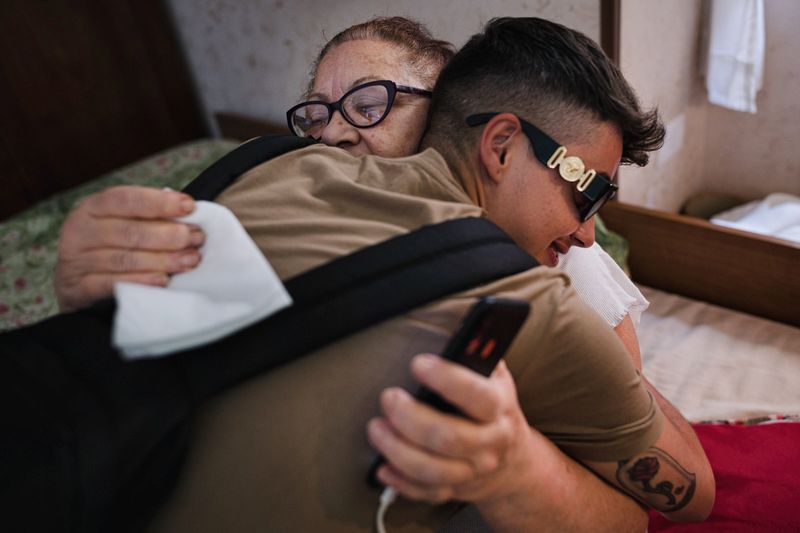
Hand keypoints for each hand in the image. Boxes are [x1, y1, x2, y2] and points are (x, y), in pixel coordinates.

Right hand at [55, 185, 204, 311]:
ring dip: (163, 260)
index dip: (159, 202)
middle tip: (197, 239)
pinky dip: (142, 281)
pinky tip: (163, 280)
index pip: (125, 199)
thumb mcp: (122, 223)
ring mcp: (76, 260)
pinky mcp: (78, 288)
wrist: (74, 284)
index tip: (190, 207)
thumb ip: (149, 217)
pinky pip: (113, 284)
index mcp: (93, 208)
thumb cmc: (110, 246)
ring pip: (125, 259)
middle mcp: (80, 230)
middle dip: (169, 235)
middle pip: (129, 231)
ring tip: (190, 260)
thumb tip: (189, 214)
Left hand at [367, 354, 542, 505]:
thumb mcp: (495, 376)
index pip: (478, 396)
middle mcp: (489, 443)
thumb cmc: (493, 406)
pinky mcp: (455, 490)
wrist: (513, 461)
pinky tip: (382, 468)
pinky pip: (427, 494)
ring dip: (398, 451)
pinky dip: (401, 483)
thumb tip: (463, 328)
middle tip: (388, 398)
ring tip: (375, 429)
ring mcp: (472, 471)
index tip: (418, 363)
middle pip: (449, 438)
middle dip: (411, 419)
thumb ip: (479, 354)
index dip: (447, 379)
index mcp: (499, 408)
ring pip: (434, 471)